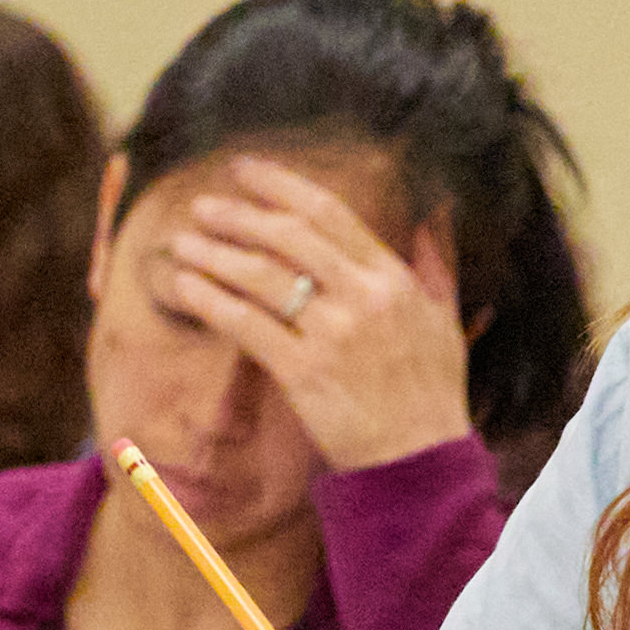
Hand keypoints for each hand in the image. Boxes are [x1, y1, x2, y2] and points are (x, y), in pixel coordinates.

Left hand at [161, 159, 471, 471]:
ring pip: (262, 276)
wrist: (419, 460)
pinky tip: (185, 286)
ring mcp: (332, 334)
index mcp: (392, 277)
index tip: (245, 169)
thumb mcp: (446, 319)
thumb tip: (434, 215)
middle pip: (289, 236)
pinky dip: (212, 300)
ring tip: (183, 242)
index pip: (329, 213)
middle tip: (203, 203)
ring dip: (216, 253)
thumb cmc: (431, 394)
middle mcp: (363, 297)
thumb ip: (436, 263)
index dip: (281, 185)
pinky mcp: (304, 372)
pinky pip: (247, 324)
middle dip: (240, 215)